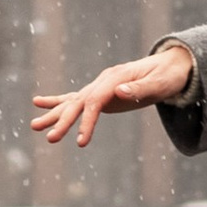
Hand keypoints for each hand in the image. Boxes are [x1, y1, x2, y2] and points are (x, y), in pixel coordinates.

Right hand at [30, 40, 194, 147]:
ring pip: (73, 101)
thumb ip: (139, 87)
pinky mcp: (101, 92)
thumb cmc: (168, 76)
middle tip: (50, 138)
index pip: (95, 102)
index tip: (81, 141)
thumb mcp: (160, 83)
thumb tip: (118, 92)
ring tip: (34, 126)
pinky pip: (76, 98)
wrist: (172, 64)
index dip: (87, 121)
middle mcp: (104, 80)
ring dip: (54, 114)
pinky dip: (58, 102)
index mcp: (115, 78)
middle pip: (79, 102)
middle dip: (64, 121)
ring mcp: (100, 85)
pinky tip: (38, 104)